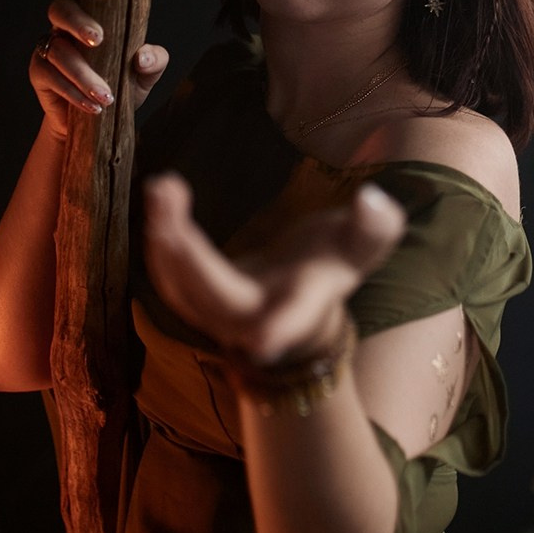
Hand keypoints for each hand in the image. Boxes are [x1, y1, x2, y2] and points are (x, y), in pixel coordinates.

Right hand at [30, 0, 168, 140]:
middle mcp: (65, 30)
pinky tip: (92, 106)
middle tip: (97, 43)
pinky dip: (73, 93)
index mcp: (89, 22)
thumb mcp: (144, 76)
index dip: (86, 13)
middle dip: (76, 23)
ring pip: (58, 53)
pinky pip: (51, 77)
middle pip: (58, 10)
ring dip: (83, 75)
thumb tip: (142, 57)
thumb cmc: (121, 88)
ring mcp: (48, 51)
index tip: (101, 36)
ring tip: (106, 97)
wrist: (99, 123)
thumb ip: (154, 61)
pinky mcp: (38, 74)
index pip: (84, 2)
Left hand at [143, 173, 404, 366]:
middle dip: (190, 254)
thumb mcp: (360, 246)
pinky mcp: (196, 301)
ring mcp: (220, 314)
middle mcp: (256, 315)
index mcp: (302, 302)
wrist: (297, 300)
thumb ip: (373, 227)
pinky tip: (160, 200)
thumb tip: (372, 199)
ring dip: (165, 241)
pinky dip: (160, 243)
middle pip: (216, 294)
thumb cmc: (332, 264)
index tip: (263, 343)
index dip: (282, 328)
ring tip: (161, 188)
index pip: (295, 314)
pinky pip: (170, 278)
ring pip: (181, 289)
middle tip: (169, 196)